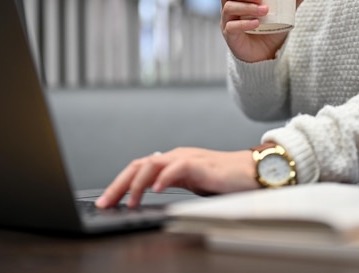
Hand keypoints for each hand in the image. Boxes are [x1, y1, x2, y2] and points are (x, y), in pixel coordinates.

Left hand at [95, 148, 257, 207]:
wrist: (252, 170)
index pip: (139, 169)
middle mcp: (177, 156)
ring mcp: (188, 158)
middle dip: (119, 184)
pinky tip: (157, 190)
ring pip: (153, 164)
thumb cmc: (225, 179)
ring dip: (137, 183)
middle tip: (105, 203)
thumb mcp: (192, 184)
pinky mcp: (202, 164)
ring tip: (130, 201)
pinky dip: (165, 177)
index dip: (119, 184)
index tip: (106, 202)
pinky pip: (178, 167)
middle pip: (139, 165)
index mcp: (172, 161)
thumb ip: (173, 185)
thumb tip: (150, 197)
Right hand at [217, 0, 312, 62]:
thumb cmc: (270, 27)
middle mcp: (228, 6)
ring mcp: (227, 21)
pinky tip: (257, 23)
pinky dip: (245, 24)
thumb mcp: (284, 10)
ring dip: (247, 7)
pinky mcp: (230, 36)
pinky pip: (232, 27)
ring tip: (265, 10)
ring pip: (229, 8)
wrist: (266, 53)